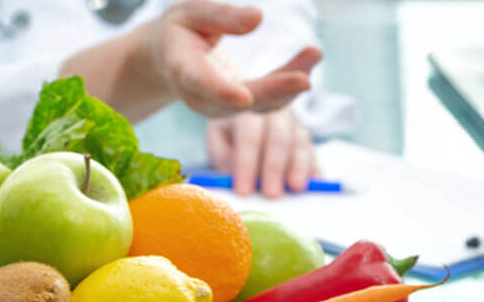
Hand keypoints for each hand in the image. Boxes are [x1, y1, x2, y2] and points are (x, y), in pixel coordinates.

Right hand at [141, 0, 321, 118]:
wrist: (169, 59)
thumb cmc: (181, 30)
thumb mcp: (192, 12)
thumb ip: (221, 16)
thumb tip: (258, 18)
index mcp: (183, 70)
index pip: (202, 84)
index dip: (223, 92)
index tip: (245, 98)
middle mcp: (202, 97)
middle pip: (240, 102)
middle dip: (273, 91)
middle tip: (304, 79)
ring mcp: (223, 107)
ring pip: (260, 105)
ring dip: (290, 85)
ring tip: (313, 54)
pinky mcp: (241, 107)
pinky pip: (269, 101)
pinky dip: (290, 83)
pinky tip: (310, 59)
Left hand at [206, 108, 319, 197]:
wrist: (248, 111)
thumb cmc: (230, 132)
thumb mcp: (218, 139)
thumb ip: (224, 157)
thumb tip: (232, 178)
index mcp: (248, 111)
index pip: (249, 136)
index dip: (247, 164)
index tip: (243, 191)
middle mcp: (275, 114)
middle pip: (278, 138)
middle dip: (274, 168)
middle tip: (271, 194)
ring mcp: (295, 126)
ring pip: (300, 143)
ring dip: (299, 167)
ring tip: (296, 188)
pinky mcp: (307, 141)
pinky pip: (313, 154)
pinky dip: (314, 169)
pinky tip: (315, 184)